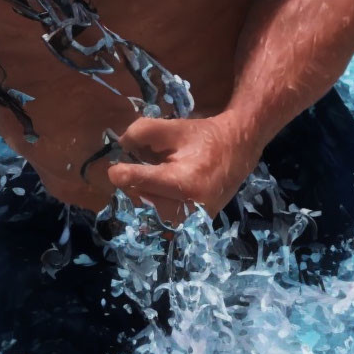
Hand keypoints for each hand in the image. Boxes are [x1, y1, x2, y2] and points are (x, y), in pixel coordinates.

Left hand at [108, 114, 255, 226]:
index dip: (121, 173)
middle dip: (133, 182)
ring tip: (154, 176)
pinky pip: (161, 218)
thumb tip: (120, 146)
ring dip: (143, 193)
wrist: (239, 151)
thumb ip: (142, 132)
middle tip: (138, 166)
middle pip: (140, 198)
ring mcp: (192, 221)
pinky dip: (154, 203)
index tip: (115, 168)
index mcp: (184, 182)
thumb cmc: (204, 138)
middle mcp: (188, 209)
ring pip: (147, 211)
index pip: (139, 182)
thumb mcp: (173, 127)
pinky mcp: (194, 226)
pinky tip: (161, 189)